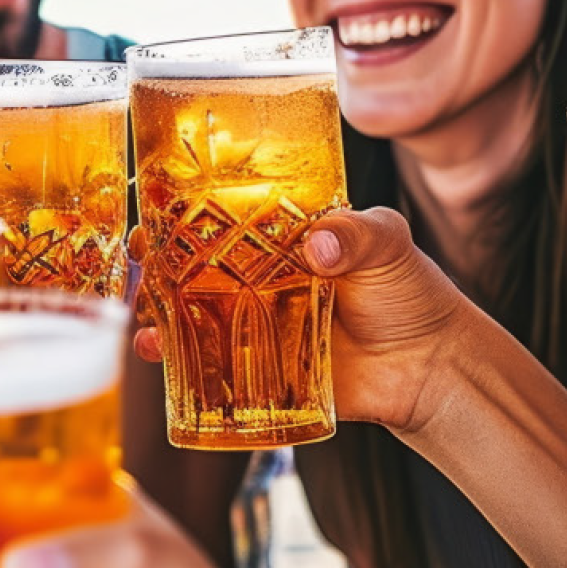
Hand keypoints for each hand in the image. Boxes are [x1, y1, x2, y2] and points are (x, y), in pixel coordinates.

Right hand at [133, 206, 469, 435]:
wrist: (430, 364)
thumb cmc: (410, 291)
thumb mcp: (387, 242)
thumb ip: (355, 233)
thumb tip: (318, 245)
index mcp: (282, 236)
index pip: (225, 213)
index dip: (184, 207)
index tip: (153, 199)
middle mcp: (259, 276)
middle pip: (193, 263)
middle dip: (155, 258)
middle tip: (136, 254)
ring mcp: (255, 322)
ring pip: (190, 313)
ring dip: (155, 311)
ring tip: (138, 311)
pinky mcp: (259, 367)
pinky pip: (209, 365)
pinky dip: (176, 361)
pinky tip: (158, 354)